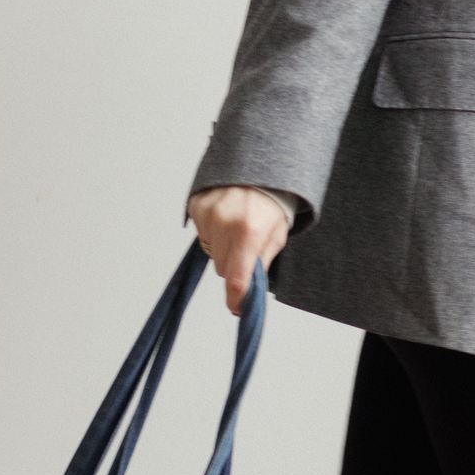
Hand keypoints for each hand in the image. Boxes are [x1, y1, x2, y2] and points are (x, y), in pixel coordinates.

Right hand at [186, 185, 292, 313]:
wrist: (261, 168)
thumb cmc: (272, 203)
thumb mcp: (277, 235)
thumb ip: (262, 263)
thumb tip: (249, 292)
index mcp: (250, 233)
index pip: (237, 279)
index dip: (236, 298)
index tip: (236, 307)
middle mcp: (225, 224)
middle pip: (220, 267)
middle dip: (232, 263)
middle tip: (244, 246)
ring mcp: (208, 214)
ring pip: (209, 251)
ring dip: (221, 246)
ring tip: (236, 226)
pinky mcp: (197, 206)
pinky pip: (201, 233)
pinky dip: (212, 230)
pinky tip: (225, 217)